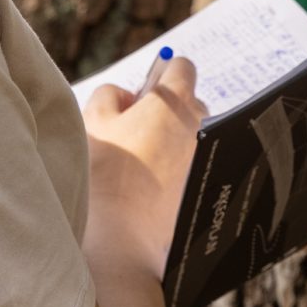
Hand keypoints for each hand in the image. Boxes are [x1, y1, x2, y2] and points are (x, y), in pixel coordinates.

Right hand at [81, 57, 206, 271]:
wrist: (123, 240)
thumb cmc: (105, 176)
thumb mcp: (94, 120)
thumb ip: (111, 94)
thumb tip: (128, 96)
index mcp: (174, 101)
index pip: (182, 66)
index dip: (161, 73)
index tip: (145, 93)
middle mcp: (202, 124)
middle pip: (190, 102)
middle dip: (167, 111)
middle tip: (136, 133)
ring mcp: (211, 156)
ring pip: (196, 135)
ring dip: (177, 141)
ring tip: (147, 168)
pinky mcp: (212, 184)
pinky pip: (199, 165)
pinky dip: (184, 170)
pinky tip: (158, 190)